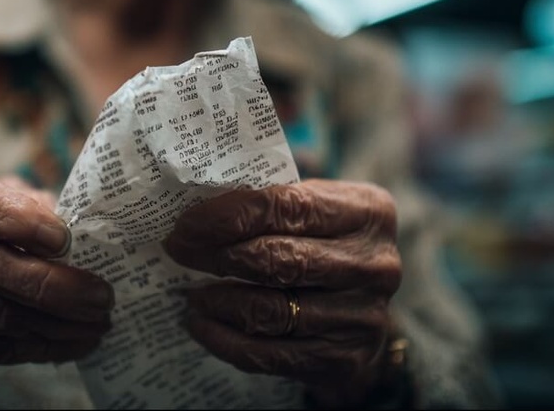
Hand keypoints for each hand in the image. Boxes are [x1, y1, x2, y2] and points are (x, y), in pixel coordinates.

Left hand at [163, 179, 401, 405]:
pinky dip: (225, 339)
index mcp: (368, 211)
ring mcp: (363, 315)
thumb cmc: (327, 245)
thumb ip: (272, 198)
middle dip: (217, 255)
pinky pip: (270, 353)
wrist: (365, 313)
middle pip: (278, 259)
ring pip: (271, 310)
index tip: (186, 223)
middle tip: (179, 251)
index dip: (229, 215)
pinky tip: (202, 325)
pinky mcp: (344, 358)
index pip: (287, 206)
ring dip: (218, 301)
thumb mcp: (318, 209)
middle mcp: (374, 264)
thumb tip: (196, 195)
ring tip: (191, 293)